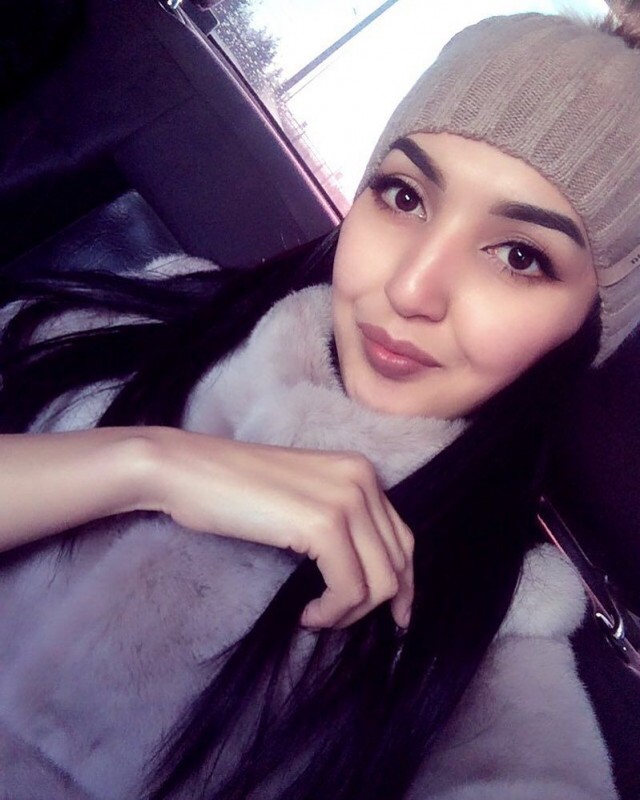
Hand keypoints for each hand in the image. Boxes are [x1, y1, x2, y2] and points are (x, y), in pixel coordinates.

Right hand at [145, 429, 413, 629]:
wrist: (186, 470)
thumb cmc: (231, 488)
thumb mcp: (302, 498)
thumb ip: (339, 521)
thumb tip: (366, 573)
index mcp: (360, 471)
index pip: (402, 539)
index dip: (403, 584)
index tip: (393, 616)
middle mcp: (362, 479)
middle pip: (398, 562)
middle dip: (377, 604)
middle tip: (338, 621)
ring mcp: (346, 499)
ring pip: (380, 581)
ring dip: (349, 612)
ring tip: (317, 616)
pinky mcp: (323, 523)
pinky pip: (349, 588)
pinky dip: (332, 611)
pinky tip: (307, 614)